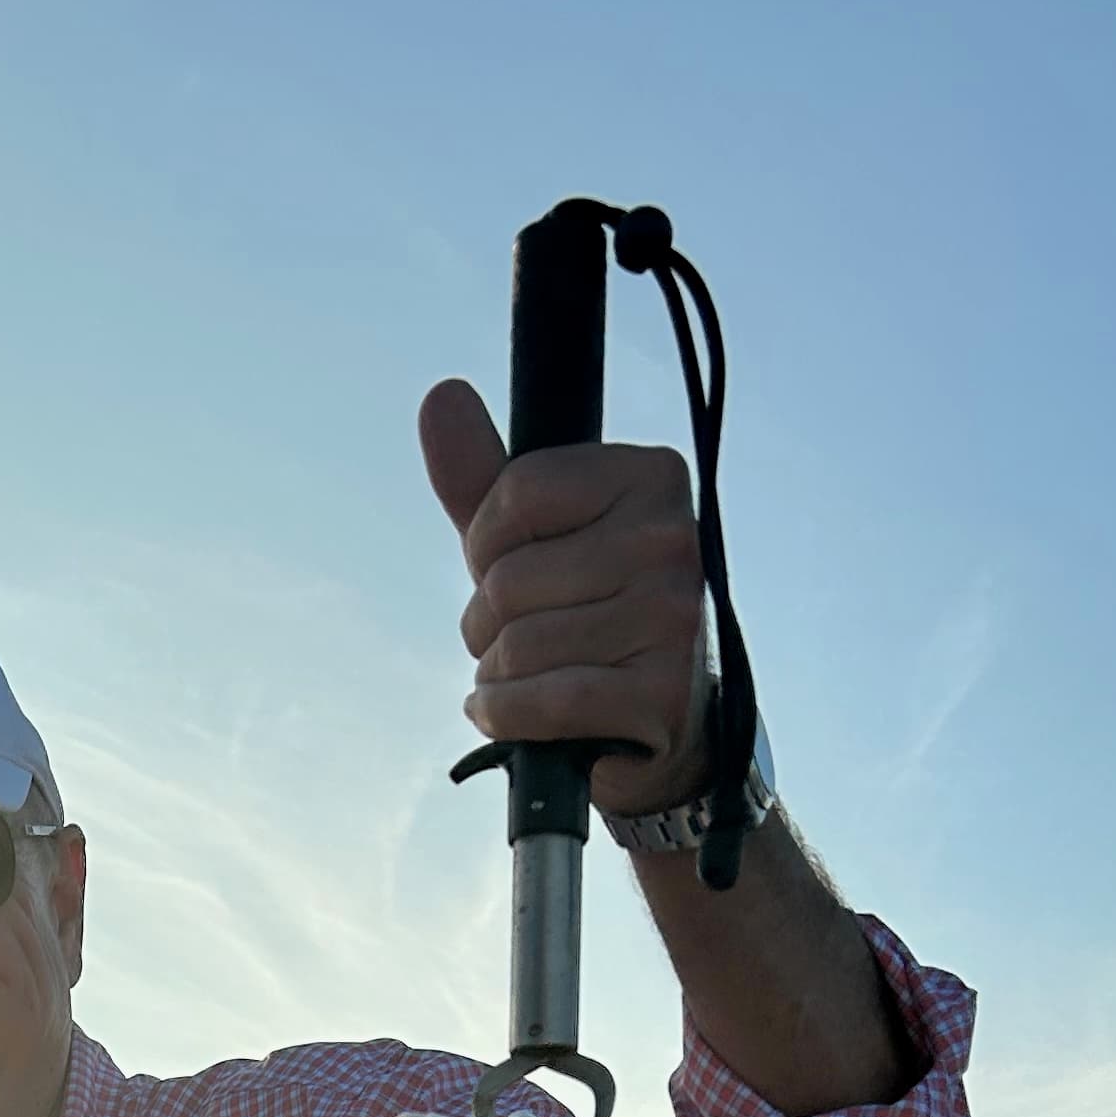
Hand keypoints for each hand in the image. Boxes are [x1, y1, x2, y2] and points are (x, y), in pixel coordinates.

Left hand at [422, 379, 708, 815]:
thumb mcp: (533, 539)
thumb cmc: (585, 616)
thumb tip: (441, 395)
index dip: (484, 546)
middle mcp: (674, 539)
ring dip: (496, 674)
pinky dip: (506, 715)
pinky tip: (509, 713)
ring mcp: (673, 617)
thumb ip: (483, 476)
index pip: (516, 493)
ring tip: (530, 677)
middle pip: (508, 579)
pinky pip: (542, 699)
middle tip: (523, 639)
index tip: (509, 570)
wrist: (655, 721)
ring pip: (519, 644)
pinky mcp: (660, 692)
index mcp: (651, 478)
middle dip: (487, 623)